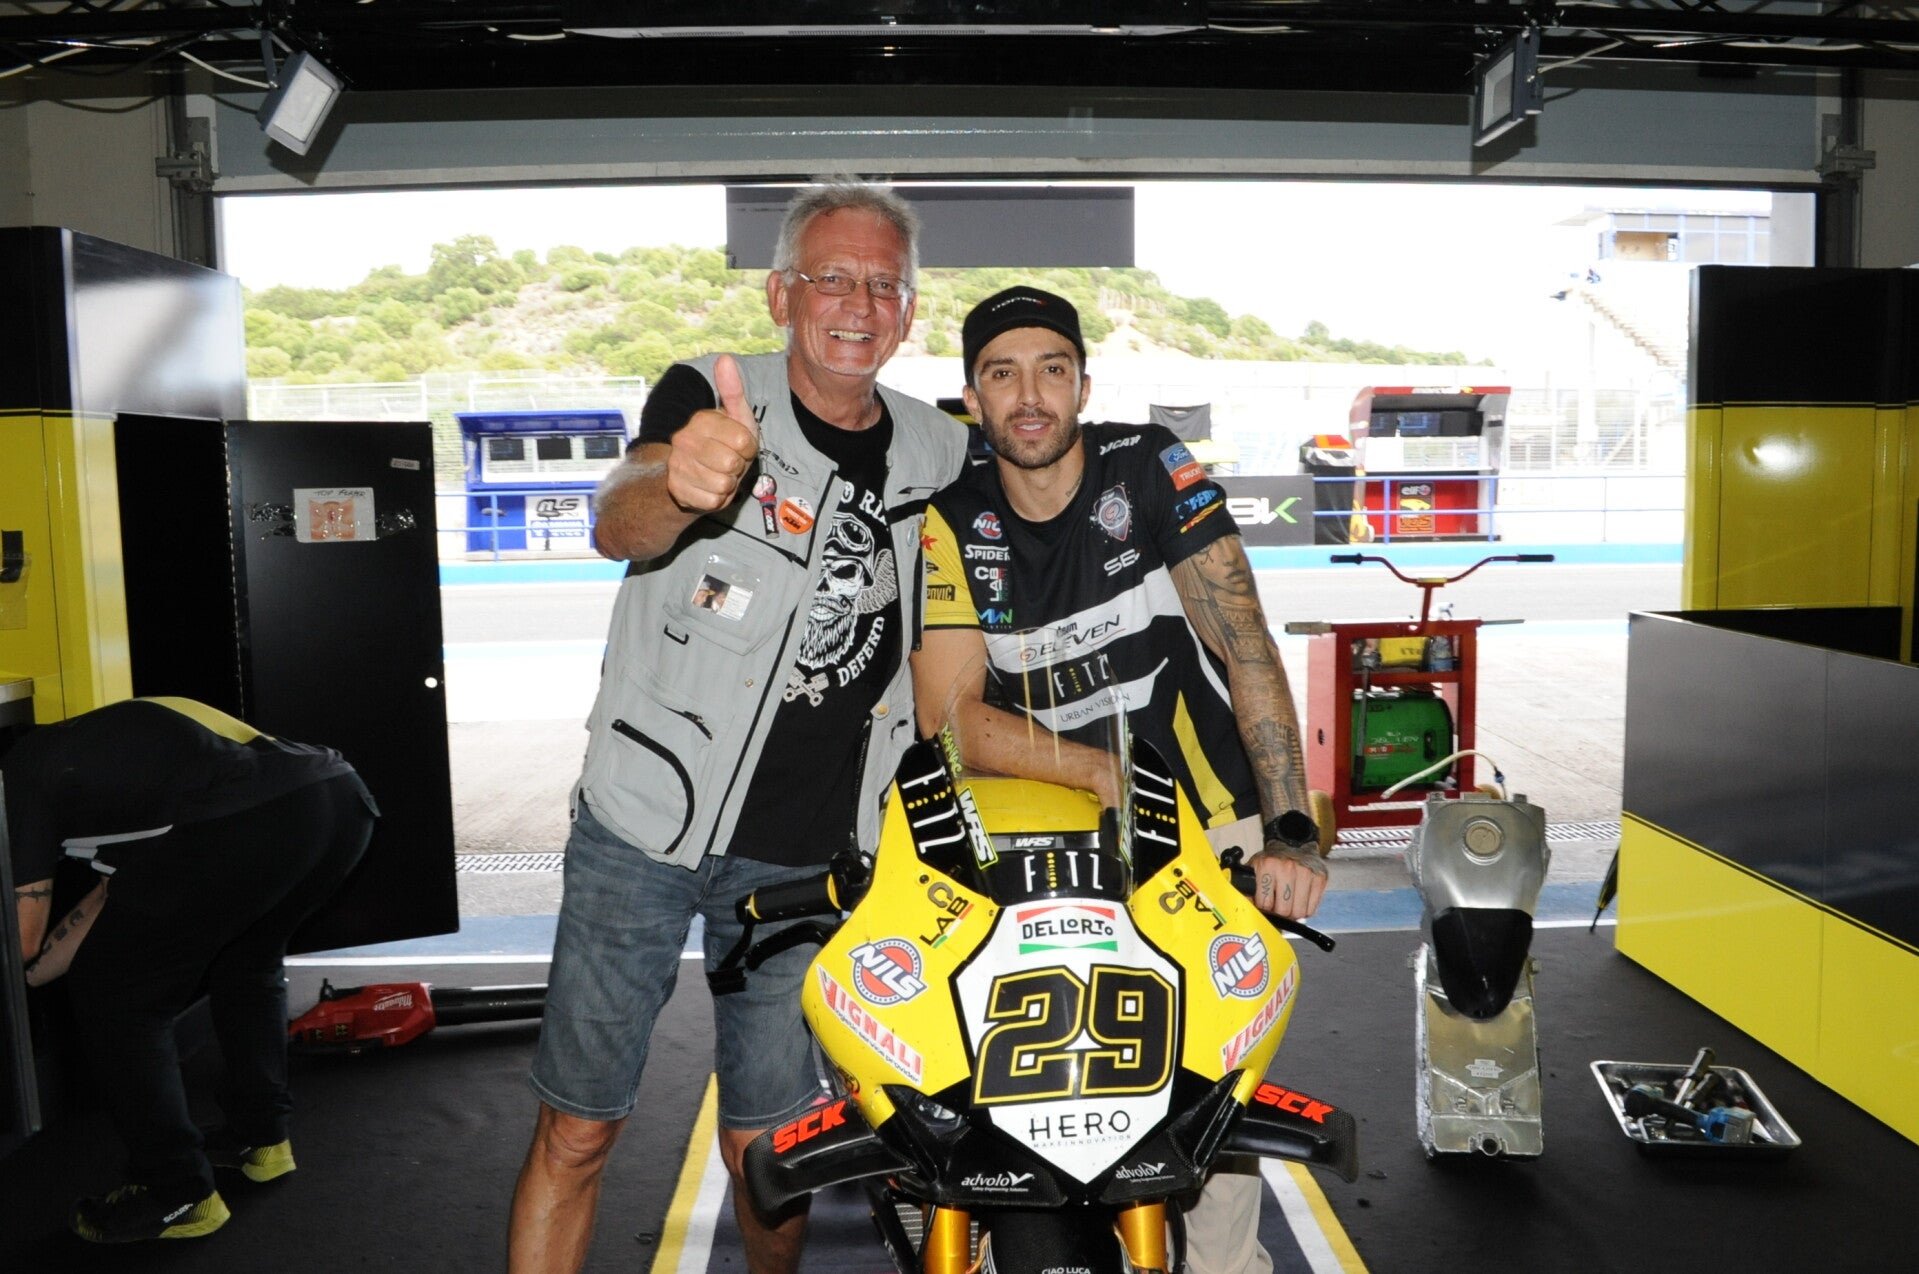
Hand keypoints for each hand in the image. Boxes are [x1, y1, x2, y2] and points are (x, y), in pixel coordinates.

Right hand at [665, 354, 759, 513]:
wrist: (699, 476)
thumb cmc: (725, 445)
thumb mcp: (737, 418)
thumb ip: (733, 390)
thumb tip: (725, 358)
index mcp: (701, 419)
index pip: (744, 441)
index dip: (748, 448)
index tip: (739, 446)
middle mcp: (684, 440)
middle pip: (732, 464)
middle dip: (738, 467)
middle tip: (729, 463)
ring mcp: (677, 465)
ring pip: (723, 484)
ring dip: (728, 484)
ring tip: (719, 475)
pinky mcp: (677, 490)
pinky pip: (713, 501)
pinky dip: (717, 499)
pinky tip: (710, 489)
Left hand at [1251, 842, 1327, 920]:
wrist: (1293, 843)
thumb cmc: (1273, 860)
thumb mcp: (1254, 869)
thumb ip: (1247, 888)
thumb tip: (1246, 909)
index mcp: (1267, 865)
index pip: (1265, 903)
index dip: (1263, 908)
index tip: (1265, 905)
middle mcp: (1287, 867)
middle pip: (1284, 911)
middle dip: (1279, 913)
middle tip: (1277, 905)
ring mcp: (1306, 873)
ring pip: (1299, 913)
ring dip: (1292, 913)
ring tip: (1288, 903)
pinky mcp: (1320, 878)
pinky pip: (1311, 909)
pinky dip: (1304, 909)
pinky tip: (1299, 900)